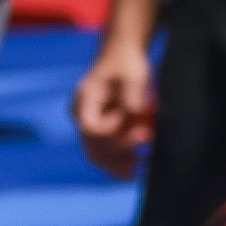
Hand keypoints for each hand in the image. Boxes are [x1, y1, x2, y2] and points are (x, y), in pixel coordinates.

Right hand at [73, 34, 157, 175]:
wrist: (122, 57)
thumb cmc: (127, 63)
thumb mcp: (134, 76)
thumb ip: (133, 97)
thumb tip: (135, 116)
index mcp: (84, 101)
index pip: (91, 128)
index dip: (113, 129)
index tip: (134, 118)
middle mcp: (81, 117)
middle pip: (92, 149)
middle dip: (119, 157)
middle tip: (144, 156)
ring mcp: (89, 127)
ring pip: (98, 157)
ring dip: (120, 165)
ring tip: (144, 166)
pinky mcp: (101, 132)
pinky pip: (106, 155)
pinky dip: (121, 163)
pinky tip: (140, 167)